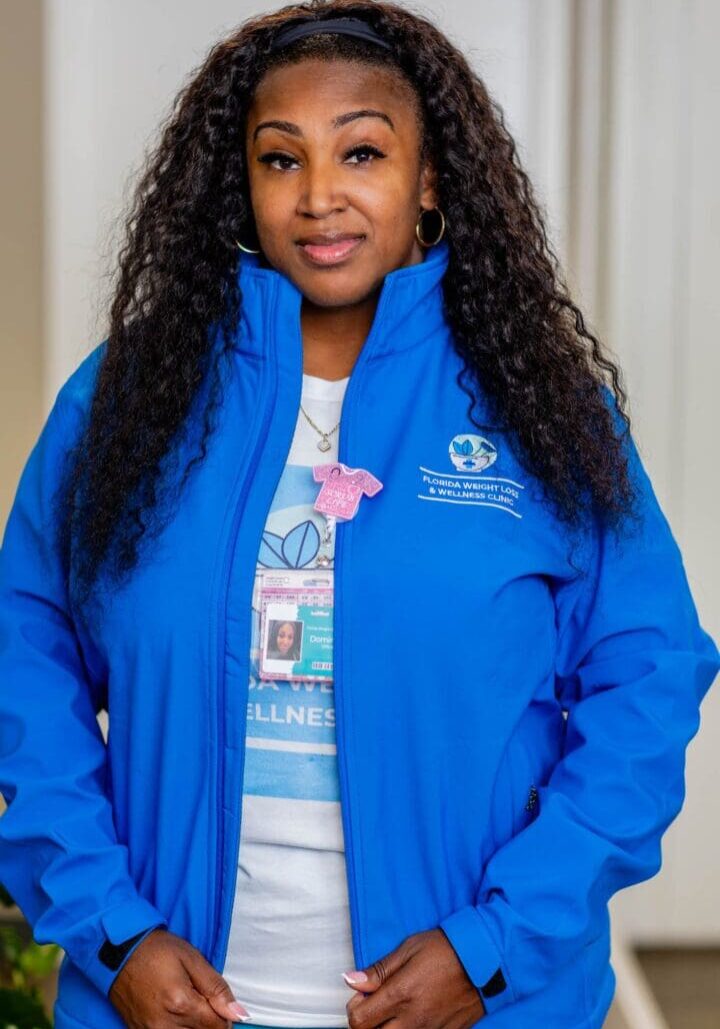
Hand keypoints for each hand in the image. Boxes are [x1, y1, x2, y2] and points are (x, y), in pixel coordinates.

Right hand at [108, 927, 250, 1027]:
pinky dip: (176, 1028)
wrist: (118, 951)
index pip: (217, 1027)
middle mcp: (165, 1025)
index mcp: (181, 1004)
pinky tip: (174, 1012)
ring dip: (193, 1026)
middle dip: (207, 1020)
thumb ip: (217, 988)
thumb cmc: (157, 950)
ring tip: (186, 1004)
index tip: (217, 1001)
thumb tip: (239, 1014)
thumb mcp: (192, 959)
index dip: (223, 1015)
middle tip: (199, 998)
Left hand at [342, 928, 485, 1027]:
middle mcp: (412, 1019)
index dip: (355, 1006)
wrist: (484, 961)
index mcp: (400, 994)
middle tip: (377, 1003)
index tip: (363, 993)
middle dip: (369, 1022)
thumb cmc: (446, 949)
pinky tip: (416, 1012)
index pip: (359, 1020)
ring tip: (397, 1007)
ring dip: (388, 1027)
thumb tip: (351, 980)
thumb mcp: (409, 949)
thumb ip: (379, 970)